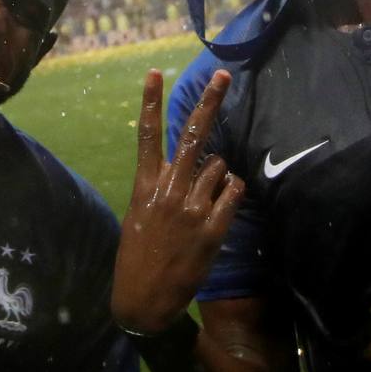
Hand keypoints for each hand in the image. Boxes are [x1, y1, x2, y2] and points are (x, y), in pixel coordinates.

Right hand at [112, 69, 244, 334]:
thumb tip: (183, 166)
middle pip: (193, 136)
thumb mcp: (137, 215)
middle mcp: (169, 191)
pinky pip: (233, 193)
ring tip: (205, 198)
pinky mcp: (213, 228)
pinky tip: (221, 205)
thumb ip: (158, 187)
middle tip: (222, 75)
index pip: (148, 135)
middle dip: (209, 102)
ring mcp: (193, 208)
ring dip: (218, 174)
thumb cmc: (137, 256)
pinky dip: (231, 193)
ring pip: (219, 167)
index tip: (156, 72)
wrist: (144, 300)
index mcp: (145, 186)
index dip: (152, 102)